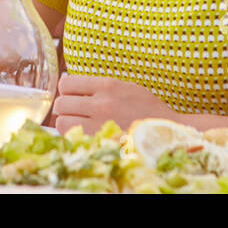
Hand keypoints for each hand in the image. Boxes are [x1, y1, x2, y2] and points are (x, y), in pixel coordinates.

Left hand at [51, 73, 173, 134]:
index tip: (72, 94)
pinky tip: (85, 134)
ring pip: (62, 122)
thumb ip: (99, 86)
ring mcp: (100, 125)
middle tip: (75, 111)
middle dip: (66, 107)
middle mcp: (101, 104)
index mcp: (107, 86)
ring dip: (67, 123)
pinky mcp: (100, 143)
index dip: (66, 90)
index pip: (67, 84)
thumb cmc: (146, 109)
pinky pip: (73, 138)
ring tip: (78, 123)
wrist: (166, 132)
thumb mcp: (125, 87)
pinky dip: (74, 137)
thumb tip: (70, 85)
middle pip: (61, 104)